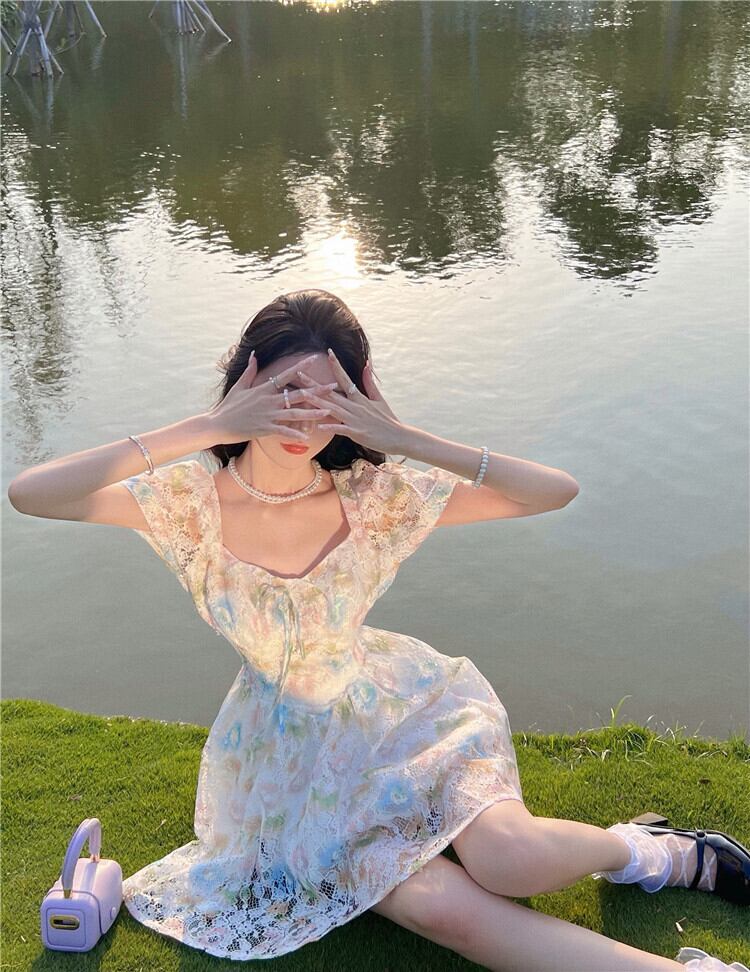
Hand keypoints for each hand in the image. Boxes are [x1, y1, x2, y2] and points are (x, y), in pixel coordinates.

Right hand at [205, 352, 337, 444]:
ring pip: (294, 412)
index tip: (315, 359)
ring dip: (312, 412)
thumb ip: (250, 371)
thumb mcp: (239, 386)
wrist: (217, 424)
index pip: (286, 375)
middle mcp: (268, 400)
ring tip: (328, 411)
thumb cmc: (228, 406)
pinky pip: (283, 430)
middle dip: (317, 390)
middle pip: (297, 394)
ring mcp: (267, 415)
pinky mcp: (264, 428)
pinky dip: (295, 433)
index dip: (301, 366)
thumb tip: (254, 355)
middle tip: (333, 387)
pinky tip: (307, 436)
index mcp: (264, 389)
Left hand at [297, 349, 406, 453]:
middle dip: (314, 383)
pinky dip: (331, 427)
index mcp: (359, 398)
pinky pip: (341, 429)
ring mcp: (355, 419)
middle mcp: (355, 406)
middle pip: (331, 392)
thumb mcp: (379, 399)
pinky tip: (319, 426)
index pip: (345, 378)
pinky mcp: (357, 433)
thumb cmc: (388, 420)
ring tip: (302, 394)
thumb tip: (366, 365)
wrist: (400, 437)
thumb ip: (369, 383)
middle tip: (298, 372)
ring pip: (333, 408)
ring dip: (317, 401)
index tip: (328, 352)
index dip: (336, 365)